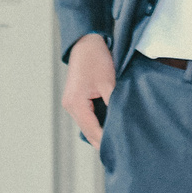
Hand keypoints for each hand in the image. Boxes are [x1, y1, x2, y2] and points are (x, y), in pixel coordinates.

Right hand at [61, 32, 115, 147]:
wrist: (86, 41)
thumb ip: (114, 105)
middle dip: (102, 140)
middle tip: (120, 150)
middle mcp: (70, 106)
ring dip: (100, 131)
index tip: (119, 151)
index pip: (92, 131)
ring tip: (117, 141)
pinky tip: (109, 126)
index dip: (105, 142)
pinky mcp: (76, 98)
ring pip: (87, 125)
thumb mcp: (109, 83)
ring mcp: (72, 103)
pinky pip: (87, 116)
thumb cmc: (96, 58)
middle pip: (88, 131)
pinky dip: (97, 122)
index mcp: (76, 104)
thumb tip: (121, 123)